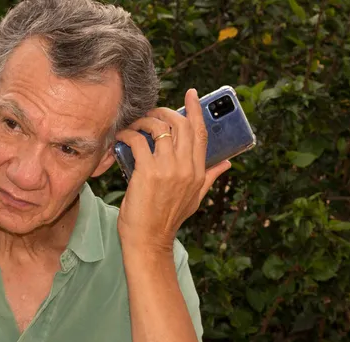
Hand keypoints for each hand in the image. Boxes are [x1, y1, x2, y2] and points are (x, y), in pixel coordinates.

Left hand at [116, 88, 230, 253]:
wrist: (149, 240)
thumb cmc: (168, 219)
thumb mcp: (195, 198)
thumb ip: (210, 177)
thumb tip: (227, 163)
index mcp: (198, 172)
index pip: (200, 133)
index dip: (196, 110)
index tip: (191, 93)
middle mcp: (186, 168)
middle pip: (180, 125)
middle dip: (165, 112)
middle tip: (152, 112)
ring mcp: (168, 169)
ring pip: (159, 128)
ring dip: (144, 121)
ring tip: (135, 125)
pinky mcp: (148, 172)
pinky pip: (138, 141)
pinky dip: (128, 134)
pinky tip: (122, 136)